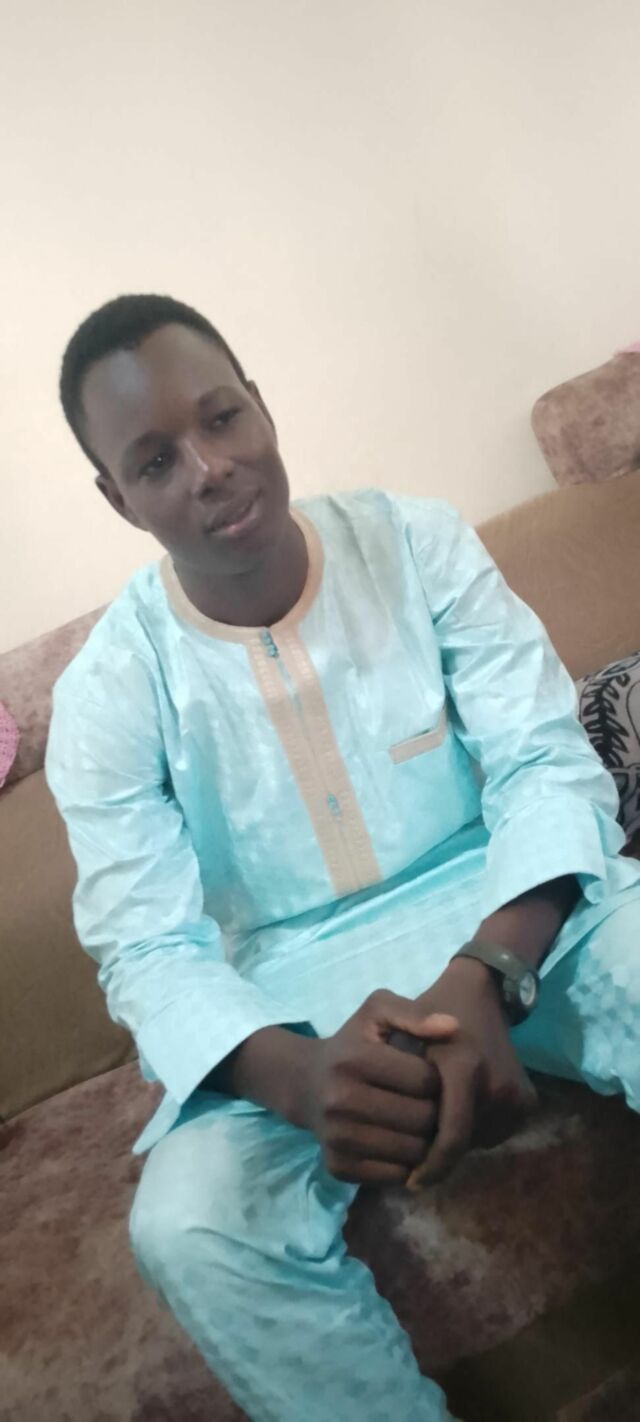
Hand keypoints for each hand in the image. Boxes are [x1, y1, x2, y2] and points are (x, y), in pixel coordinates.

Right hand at [297, 991, 457, 1185]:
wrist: (305, 1084)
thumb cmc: (352, 1044)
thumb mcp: (376, 1013)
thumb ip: (414, 1013)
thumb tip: (454, 1028)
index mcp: (354, 1059)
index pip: (426, 1080)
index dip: (436, 1079)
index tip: (428, 1077)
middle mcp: (340, 1100)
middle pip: (422, 1119)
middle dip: (435, 1112)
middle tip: (428, 1104)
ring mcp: (337, 1138)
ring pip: (414, 1152)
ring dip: (425, 1141)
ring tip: (417, 1124)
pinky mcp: (337, 1166)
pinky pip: (396, 1177)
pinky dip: (406, 1164)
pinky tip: (400, 1143)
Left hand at [407, 959, 537, 1188]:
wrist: (481, 991)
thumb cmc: (433, 1011)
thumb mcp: (405, 1036)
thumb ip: (398, 1084)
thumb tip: (393, 1140)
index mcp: (465, 1070)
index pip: (450, 1138)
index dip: (431, 1166)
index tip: (411, 1181)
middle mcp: (497, 1086)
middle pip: (465, 1144)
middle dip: (440, 1155)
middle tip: (417, 1158)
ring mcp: (517, 1094)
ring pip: (480, 1141)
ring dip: (458, 1142)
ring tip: (436, 1124)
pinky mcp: (528, 1101)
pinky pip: (496, 1131)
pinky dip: (476, 1130)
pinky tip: (459, 1112)